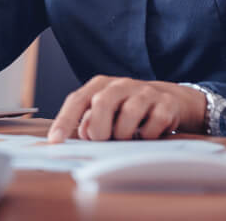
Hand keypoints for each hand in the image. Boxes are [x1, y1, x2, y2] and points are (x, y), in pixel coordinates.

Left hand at [47, 76, 206, 142]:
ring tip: (127, 138)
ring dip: (124, 134)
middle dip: (98, 129)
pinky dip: (148, 136)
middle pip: (102, 102)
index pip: (77, 100)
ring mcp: (145, 92)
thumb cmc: (128, 108)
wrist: (170, 99)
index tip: (55, 141)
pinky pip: (154, 124)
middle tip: (101, 141)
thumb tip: (82, 135)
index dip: (64, 120)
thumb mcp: (107, 112)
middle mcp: (121, 84)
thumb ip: (90, 121)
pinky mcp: (166, 103)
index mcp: (101, 85)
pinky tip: (147, 135)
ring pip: (129, 114)